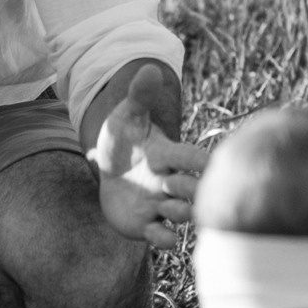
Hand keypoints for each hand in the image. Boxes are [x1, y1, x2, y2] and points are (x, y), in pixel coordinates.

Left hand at [91, 88, 207, 249]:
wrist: (109, 168)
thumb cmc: (124, 139)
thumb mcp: (126, 116)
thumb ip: (139, 96)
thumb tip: (149, 68)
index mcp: (169, 155)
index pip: (192, 158)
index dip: (198, 161)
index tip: (195, 161)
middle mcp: (171, 182)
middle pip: (194, 189)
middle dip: (190, 188)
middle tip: (172, 183)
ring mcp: (160, 205)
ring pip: (182, 214)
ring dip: (180, 213)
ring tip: (169, 207)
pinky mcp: (146, 225)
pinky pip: (163, 236)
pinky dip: (165, 239)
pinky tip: (162, 237)